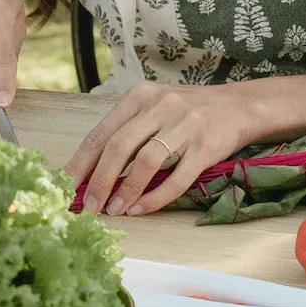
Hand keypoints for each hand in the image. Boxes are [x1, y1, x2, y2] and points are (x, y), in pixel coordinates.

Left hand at [65, 82, 268, 216]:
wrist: (238, 106)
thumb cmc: (187, 111)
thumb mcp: (153, 107)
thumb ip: (126, 131)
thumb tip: (90, 170)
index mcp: (141, 96)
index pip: (102, 132)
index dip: (81, 162)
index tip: (66, 186)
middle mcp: (161, 106)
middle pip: (120, 147)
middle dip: (99, 180)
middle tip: (88, 206)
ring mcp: (185, 126)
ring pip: (146, 162)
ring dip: (126, 191)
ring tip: (114, 210)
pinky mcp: (206, 147)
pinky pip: (177, 178)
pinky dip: (155, 197)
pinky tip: (141, 209)